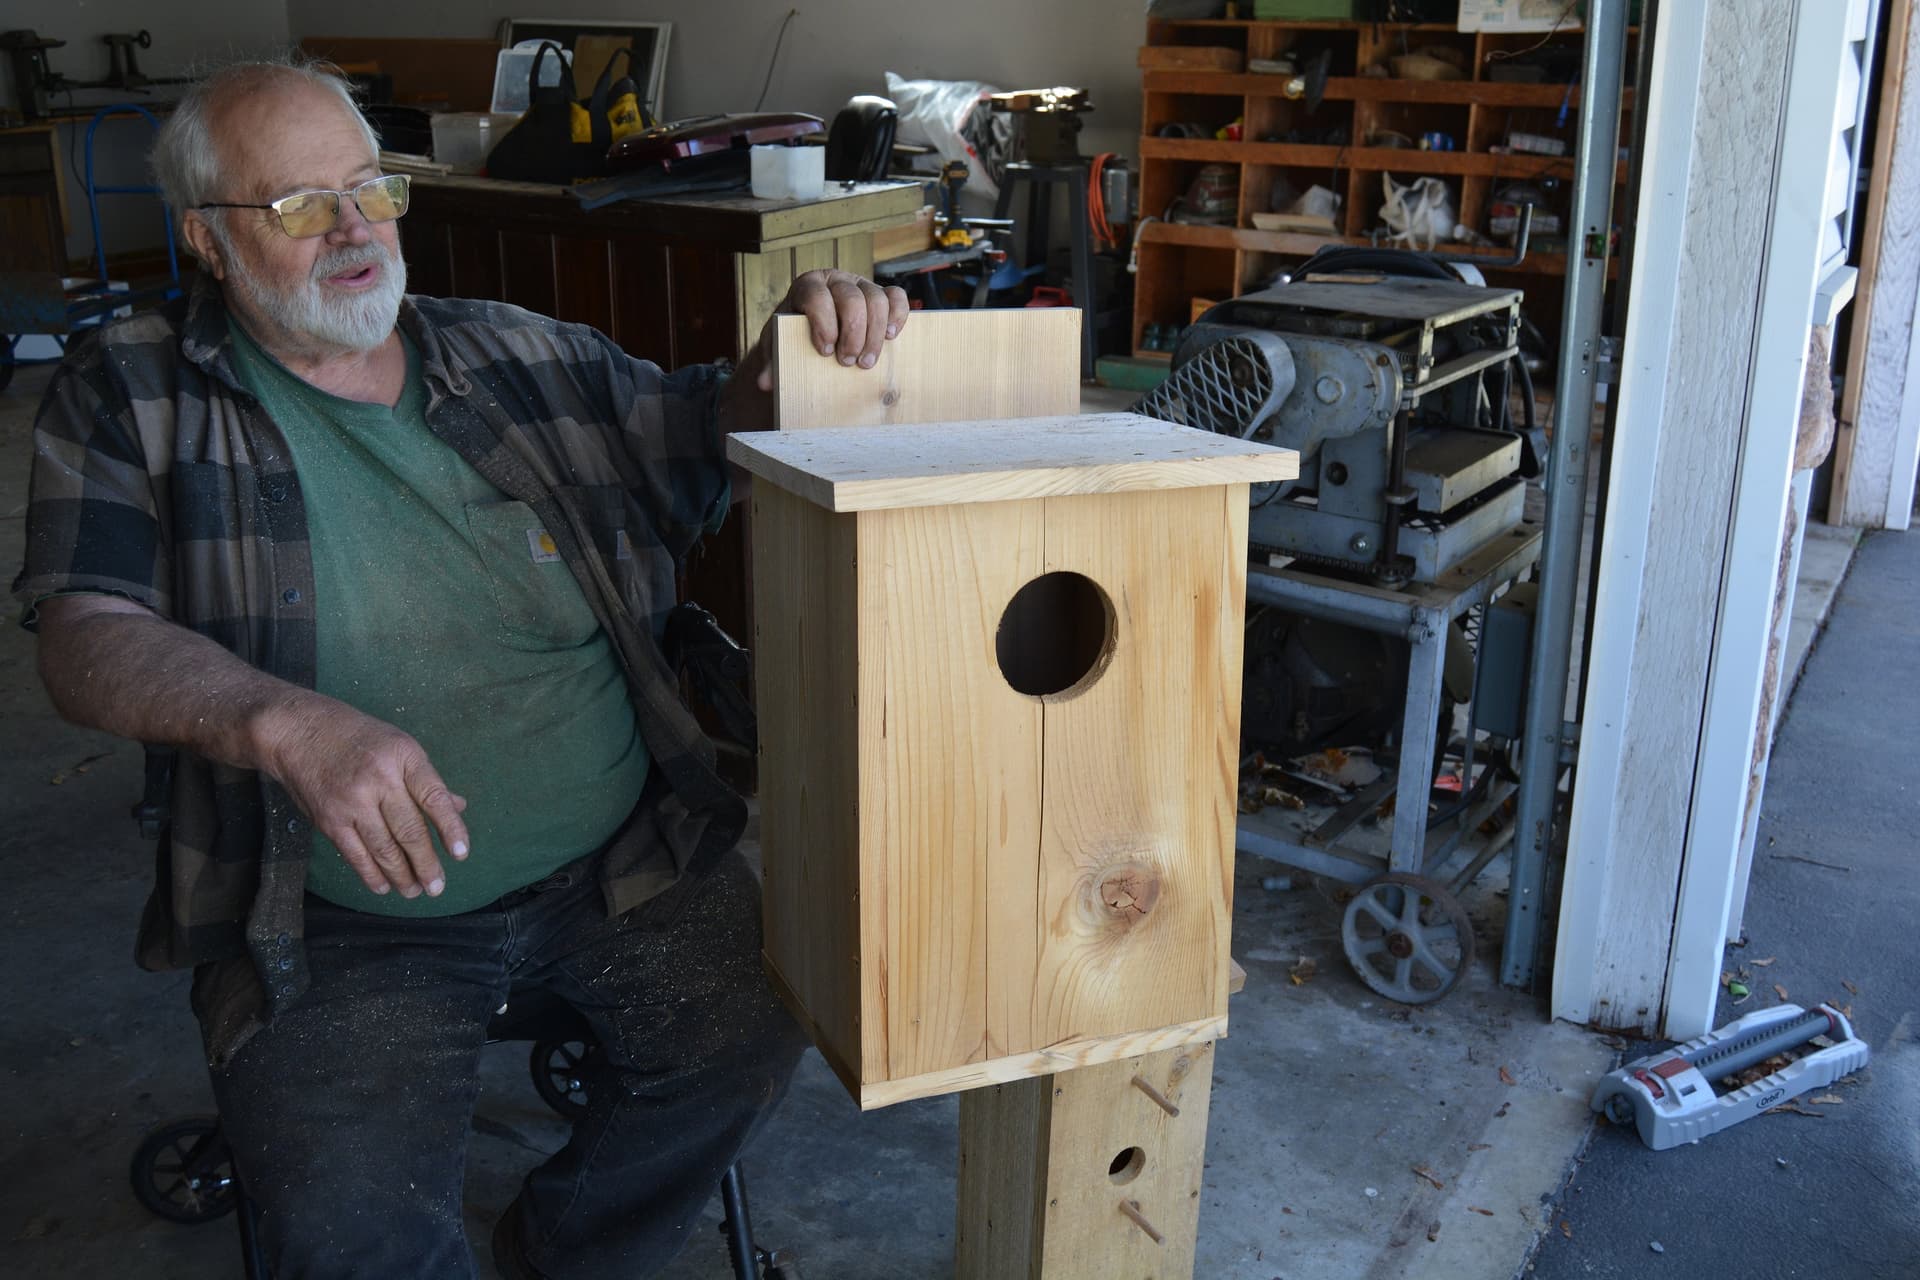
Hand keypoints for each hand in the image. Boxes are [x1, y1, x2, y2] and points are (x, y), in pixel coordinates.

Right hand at [257, 694, 469, 898]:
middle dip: (426, 864)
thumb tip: (457, 808)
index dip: (451, 829)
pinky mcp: (329, 819)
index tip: (461, 854)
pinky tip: (384, 886)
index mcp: (404, 758)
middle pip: (409, 830)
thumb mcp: (400, 747)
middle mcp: (380, 780)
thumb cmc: (359, 738)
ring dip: (402, 875)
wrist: (300, 732)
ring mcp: (352, 802)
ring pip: (383, 848)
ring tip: (415, 891)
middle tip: (437, 887)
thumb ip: (426, 781)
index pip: (434, 798)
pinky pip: (355, 854)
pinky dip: (371, 874)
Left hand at [746, 268, 909, 390]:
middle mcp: (836, 280)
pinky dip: (897, 316)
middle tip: (848, 362)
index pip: (817, 295)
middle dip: (853, 334)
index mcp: (808, 285)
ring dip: (875, 334)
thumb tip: (764, 382)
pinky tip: (891, 337)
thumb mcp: (779, 343)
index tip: (825, 351)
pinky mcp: (881, 294)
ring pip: (877, 299)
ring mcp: (861, 284)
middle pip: (852, 299)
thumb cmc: (794, 333)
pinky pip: (896, 297)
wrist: (812, 325)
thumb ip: (772, 360)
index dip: (823, 323)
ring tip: (867, 361)